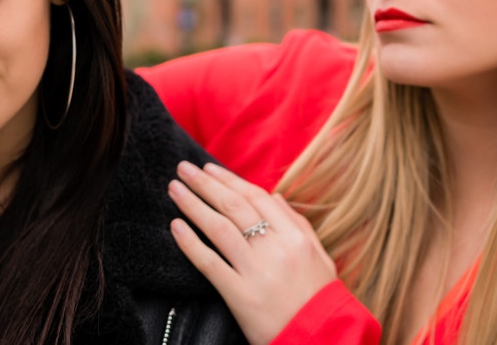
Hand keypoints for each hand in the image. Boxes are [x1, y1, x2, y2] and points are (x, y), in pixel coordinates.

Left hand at [168, 161, 336, 344]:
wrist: (322, 339)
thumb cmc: (321, 300)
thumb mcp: (320, 257)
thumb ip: (298, 224)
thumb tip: (274, 196)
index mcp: (295, 237)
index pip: (256, 197)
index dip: (229, 180)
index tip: (208, 169)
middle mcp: (276, 249)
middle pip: (233, 206)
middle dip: (205, 183)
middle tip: (184, 168)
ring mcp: (257, 272)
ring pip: (218, 228)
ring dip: (192, 204)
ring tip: (174, 189)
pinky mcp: (240, 295)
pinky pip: (209, 263)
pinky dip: (190, 243)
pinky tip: (175, 226)